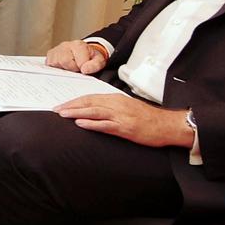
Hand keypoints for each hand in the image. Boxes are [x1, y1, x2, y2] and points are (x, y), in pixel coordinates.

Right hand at [47, 39, 107, 73]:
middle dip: (72, 69)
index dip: (83, 69)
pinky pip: (50, 67)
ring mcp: (55, 51)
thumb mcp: (98, 60)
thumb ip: (95, 64)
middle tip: (77, 68)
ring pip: (56, 65)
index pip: (78, 62)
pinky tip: (63, 67)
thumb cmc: (90, 57)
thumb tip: (85, 70)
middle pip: (65, 62)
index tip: (84, 68)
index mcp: (78, 45)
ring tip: (70, 67)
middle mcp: (65, 46)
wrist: (83, 52)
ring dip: (64, 70)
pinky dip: (57, 70)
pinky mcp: (48, 57)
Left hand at [55, 94, 192, 147]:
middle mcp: (117, 104)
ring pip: (94, 111)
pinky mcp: (126, 128)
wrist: (167, 125)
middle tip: (56, 110)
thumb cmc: (148, 119)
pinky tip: (80, 123)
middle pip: (89, 102)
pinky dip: (92, 123)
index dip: (74, 101)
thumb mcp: (128, 108)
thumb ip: (112, 108)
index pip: (90, 97)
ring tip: (62, 114)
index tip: (62, 105)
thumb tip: (94, 111)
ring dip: (76, 112)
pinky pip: (106, 124)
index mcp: (117, 99)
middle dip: (70, 106)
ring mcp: (121, 116)